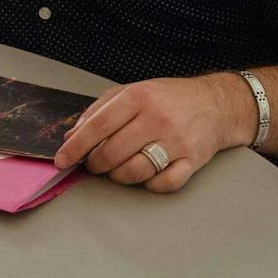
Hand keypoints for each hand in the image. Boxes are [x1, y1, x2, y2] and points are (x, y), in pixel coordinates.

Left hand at [52, 74, 251, 192]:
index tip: (62, 160)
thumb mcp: (132, 92)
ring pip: (135, 172)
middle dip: (96, 164)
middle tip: (95, 164)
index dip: (76, 146)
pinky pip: (164, 184)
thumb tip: (72, 135)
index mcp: (138, 98)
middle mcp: (157, 118)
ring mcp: (176, 141)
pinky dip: (150, 185)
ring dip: (119, 176)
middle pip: (113, 152)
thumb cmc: (168, 99)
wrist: (215, 104)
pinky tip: (147, 175)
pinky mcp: (193, 160)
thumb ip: (99, 110)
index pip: (98, 126)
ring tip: (118, 169)